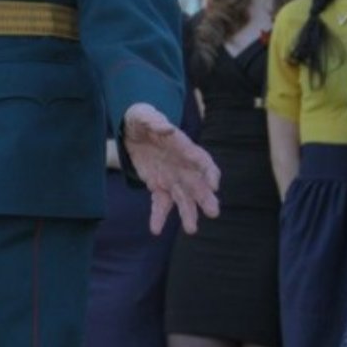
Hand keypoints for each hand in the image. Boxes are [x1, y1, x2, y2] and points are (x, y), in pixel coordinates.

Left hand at [122, 102, 219, 235]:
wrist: (132, 131)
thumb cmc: (143, 119)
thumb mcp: (144, 116)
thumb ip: (155, 122)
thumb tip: (167, 129)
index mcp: (184, 147)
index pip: (202, 161)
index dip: (210, 173)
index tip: (214, 185)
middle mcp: (182, 166)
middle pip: (198, 184)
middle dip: (205, 198)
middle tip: (213, 213)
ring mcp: (171, 178)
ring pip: (183, 199)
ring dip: (188, 214)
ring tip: (192, 230)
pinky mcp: (158, 186)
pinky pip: (160, 204)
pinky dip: (159, 216)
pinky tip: (155, 230)